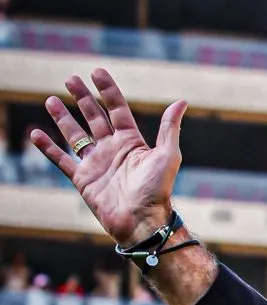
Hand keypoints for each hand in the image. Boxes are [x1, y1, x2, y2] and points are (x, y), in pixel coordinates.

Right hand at [31, 68, 186, 247]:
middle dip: (83, 98)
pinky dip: (48, 148)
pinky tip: (36, 134)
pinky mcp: (83, 179)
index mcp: (131, 143)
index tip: (97, 72)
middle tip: (70, 79)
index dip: (108, 91)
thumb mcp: (167, 155)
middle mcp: (112, 150)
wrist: (142, 221)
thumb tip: (182, 102)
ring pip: (76, 135)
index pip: (117, 110)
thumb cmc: (157, 190)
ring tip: (51, 100)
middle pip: (94, 118)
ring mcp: (96, 164)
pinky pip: (62, 160)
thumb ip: (169, 128)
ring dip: (63, 118)